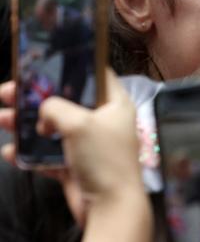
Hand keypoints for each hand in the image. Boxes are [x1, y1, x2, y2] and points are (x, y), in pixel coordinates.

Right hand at [1, 69, 143, 225]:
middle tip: (9, 93)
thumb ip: (56, 108)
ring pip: (52, 128)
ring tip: (2, 119)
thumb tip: (43, 112)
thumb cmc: (104, 160)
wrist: (109, 207)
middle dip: (35, 98)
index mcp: (115, 104)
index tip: (45, 66)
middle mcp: (103, 121)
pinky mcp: (75, 165)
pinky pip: (47, 155)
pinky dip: (29, 153)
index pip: (96, 75)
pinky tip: (11, 152)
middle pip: (66, 102)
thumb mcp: (79, 123)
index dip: (72, 68)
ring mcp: (88, 144)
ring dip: (26, 124)